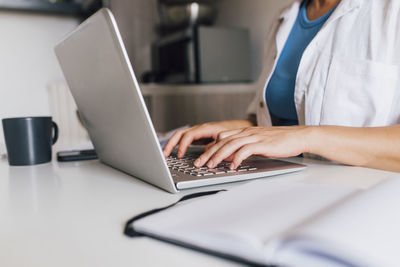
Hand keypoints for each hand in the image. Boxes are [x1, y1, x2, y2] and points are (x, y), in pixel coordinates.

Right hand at [163, 120, 253, 157]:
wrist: (240, 127)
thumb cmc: (234, 132)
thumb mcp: (225, 139)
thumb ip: (215, 145)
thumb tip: (206, 152)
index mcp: (205, 128)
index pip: (188, 135)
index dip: (182, 146)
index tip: (180, 155)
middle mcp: (200, 129)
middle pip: (180, 134)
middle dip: (170, 144)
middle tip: (164, 154)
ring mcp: (198, 132)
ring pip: (180, 136)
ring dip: (172, 144)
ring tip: (166, 154)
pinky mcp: (199, 137)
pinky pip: (185, 139)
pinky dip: (178, 145)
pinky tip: (176, 153)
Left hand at [193, 126, 309, 168]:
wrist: (298, 136)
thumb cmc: (279, 141)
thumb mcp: (257, 143)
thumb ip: (243, 148)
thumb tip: (229, 157)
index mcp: (244, 131)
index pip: (221, 138)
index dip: (210, 148)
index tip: (201, 158)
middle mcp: (246, 132)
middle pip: (222, 141)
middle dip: (208, 153)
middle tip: (199, 164)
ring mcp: (254, 137)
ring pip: (230, 144)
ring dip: (218, 156)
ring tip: (211, 166)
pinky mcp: (262, 143)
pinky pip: (246, 150)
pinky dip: (237, 158)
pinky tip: (233, 166)